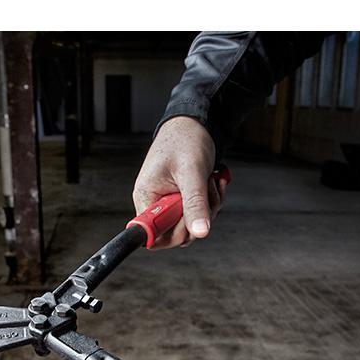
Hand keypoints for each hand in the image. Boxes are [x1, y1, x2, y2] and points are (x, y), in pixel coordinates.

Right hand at [132, 116, 226, 248]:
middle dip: (197, 218)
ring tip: (210, 184)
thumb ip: (195, 203)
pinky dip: (212, 202)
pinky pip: (199, 214)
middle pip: (175, 234)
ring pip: (192, 225)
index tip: (188, 222)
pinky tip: (213, 184)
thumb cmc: (186, 140)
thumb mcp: (192, 172)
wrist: (196, 124)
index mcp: (147, 196)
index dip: (172, 235)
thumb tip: (200, 232)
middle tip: (206, 195)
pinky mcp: (183, 200)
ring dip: (208, 208)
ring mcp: (170, 202)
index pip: (152, 235)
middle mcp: (155, 202)